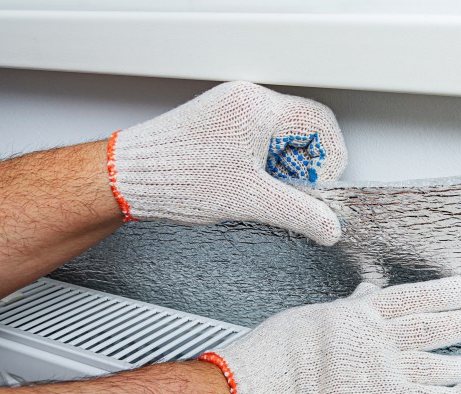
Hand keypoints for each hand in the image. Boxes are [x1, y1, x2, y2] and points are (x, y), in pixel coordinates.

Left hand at [108, 81, 346, 244]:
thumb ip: (299, 213)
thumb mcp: (251, 200)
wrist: (130, 177)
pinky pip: (259, 138)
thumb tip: (328, 225)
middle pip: (303, 129)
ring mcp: (232, 109)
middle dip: (306, 165)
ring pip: (281, 135)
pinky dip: (264, 163)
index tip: (321, 185)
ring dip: (285, 166)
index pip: (320, 124)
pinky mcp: (220, 123)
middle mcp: (246, 101)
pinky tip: (249, 185)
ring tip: (267, 191)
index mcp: (258, 108)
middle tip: (296, 192)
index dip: (329, 159)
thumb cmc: (177, 177)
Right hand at [199, 277, 460, 393]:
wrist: (254, 391)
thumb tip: (363, 294)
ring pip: (439, 362)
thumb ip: (343, 308)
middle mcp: (377, 337)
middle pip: (437, 324)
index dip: (447, 292)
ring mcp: (383, 369)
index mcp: (358, 314)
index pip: (414, 296)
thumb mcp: (308, 318)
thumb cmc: (269, 357)